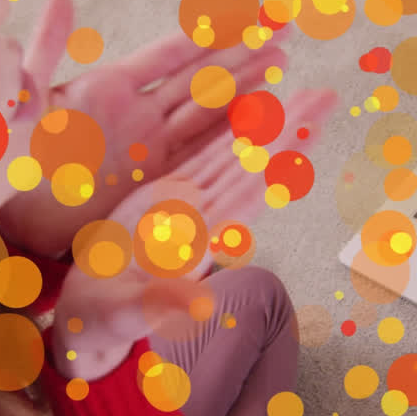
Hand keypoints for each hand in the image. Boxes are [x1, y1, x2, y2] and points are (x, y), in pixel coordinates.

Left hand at [0, 0, 289, 256]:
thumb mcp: (22, 100)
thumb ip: (46, 49)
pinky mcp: (155, 180)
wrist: (9, 219)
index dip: (206, 33)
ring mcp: (149, 147)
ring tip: (282, 67)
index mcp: (109, 88)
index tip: (243, 12)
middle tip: (283, 33)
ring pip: (209, 114)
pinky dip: (233, 140)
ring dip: (246, 92)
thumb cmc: (8, 158)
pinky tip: (263, 126)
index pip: (169, 54)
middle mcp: (137, 114)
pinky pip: (202, 155)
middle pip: (199, 79)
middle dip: (241, 56)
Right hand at [50, 87, 337, 380]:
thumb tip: (200, 306)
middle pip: (253, 167)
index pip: (245, 193)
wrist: (90, 316)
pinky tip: (250, 113)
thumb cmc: (106, 318)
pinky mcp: (168, 195)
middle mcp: (203, 218)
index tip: (304, 132)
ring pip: (235, 157)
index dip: (274, 162)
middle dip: (289, 133)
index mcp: (197, 240)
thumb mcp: (127, 313)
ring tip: (304, 97)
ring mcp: (189, 204)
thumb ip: (161, 306)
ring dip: (270, 128)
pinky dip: (227, 133)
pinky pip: (204, 157)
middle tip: (326, 98)